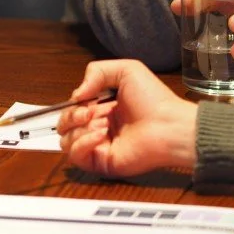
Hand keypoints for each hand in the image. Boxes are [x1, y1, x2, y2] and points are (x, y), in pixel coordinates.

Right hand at [57, 60, 197, 176]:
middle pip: (64, 125)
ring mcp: (99, 146)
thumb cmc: (154, 100)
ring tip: (103, 123)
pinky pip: (76, 156)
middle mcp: (99, 127)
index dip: (75, 103)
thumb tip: (76, 94)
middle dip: (72, 115)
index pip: (72, 108)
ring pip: (66, 141)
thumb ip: (96, 71)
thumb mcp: (127, 70)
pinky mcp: (101, 162)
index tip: (88, 98)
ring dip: (80, 129)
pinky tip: (101, 134)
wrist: (169, 125)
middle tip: (91, 111)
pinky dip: (83, 143)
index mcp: (103, 108)